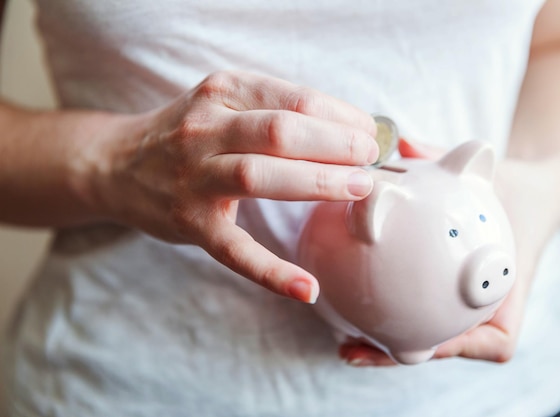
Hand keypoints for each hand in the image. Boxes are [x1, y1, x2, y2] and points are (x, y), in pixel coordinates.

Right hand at [89, 71, 378, 302]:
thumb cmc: (188, 133)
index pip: (295, 99)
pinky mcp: (190, 223)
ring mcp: (194, 177)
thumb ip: (278, 110)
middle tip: (371, 160)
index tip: (370, 133)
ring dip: (318, 183)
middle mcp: (204, 129)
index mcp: (223, 92)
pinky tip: (307, 288)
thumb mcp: (226, 104)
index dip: (341, 116)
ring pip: (260, 176)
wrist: (117, 163)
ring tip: (360, 189)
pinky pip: (235, 250)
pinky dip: (273, 271)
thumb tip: (349, 129)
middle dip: (336, 145)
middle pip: (281, 132)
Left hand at [340, 139, 546, 364]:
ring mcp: (461, 308)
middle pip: (444, 348)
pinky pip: (413, 312)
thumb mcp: (489, 174)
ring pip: (423, 338)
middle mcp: (483, 308)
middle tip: (354, 350)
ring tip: (343, 344)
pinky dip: (385, 315)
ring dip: (386, 345)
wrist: (525, 196)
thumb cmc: (510, 192)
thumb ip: (447, 157)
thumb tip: (401, 140)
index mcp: (507, 291)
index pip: (493, 340)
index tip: (422, 343)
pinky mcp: (442, 299)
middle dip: (401, 353)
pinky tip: (347, 304)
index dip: (458, 348)